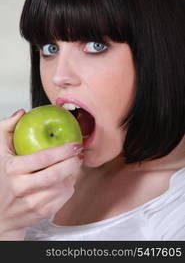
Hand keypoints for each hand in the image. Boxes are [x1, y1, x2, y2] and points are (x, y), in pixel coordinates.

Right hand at [0, 109, 82, 239]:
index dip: (63, 150)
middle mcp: (22, 187)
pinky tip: (66, 179)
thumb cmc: (0, 178)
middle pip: (56, 174)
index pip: (42, 158)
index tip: (74, 144)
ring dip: (72, 174)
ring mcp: (33, 202)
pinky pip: (64, 198)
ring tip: (72, 166)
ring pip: (63, 186)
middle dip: (73, 162)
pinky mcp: (42, 212)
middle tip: (79, 154)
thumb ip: (6, 129)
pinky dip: (69, 187)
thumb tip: (21, 113)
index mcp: (13, 169)